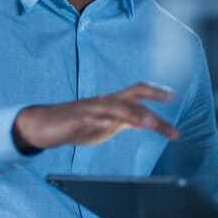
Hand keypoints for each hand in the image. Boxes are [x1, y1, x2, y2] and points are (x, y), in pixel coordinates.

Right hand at [13, 82, 179, 150]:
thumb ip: (128, 120)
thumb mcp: (109, 123)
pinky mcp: (75, 120)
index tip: (173, 95)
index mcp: (113, 103)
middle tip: (169, 103)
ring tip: (150, 122)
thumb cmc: (78, 123)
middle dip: (152, 97)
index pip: (138, 92)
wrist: (44, 125)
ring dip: (134, 114)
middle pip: (132, 95)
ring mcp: (90, 109)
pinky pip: (89, 119)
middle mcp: (105, 101)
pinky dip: (100, 121)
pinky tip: (109, 124)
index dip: (156, 92)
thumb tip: (149, 121)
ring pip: (115, 107)